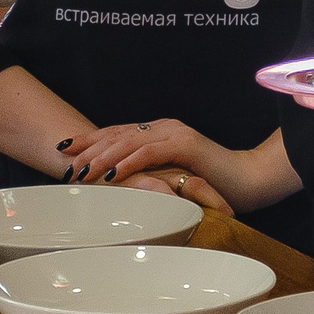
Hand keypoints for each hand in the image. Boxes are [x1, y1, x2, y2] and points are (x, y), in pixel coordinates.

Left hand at [61, 119, 238, 214]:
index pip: (118, 132)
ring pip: (128, 141)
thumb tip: (123, 186)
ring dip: (101, 157)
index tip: (66, 150)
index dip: (91, 140)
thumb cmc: (214, 182)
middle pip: (117, 133)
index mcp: (160, 131)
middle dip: (88, 147)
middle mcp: (164, 127)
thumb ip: (152, 172)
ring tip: (81, 171)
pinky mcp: (185, 145)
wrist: (249, 179)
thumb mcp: (174, 175)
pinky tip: (111, 174)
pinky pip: (149, 152)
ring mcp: (174, 133)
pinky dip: (127, 162)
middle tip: (64, 161)